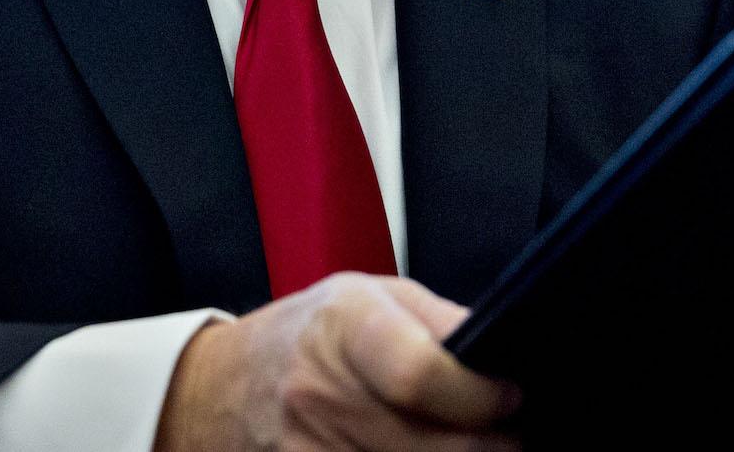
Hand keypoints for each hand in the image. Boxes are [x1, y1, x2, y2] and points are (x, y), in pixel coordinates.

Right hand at [154, 274, 521, 451]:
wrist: (225, 389)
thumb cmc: (310, 335)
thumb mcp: (370, 297)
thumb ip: (438, 322)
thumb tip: (501, 356)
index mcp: (344, 327)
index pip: (421, 374)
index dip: (480, 395)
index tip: (508, 398)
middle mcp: (320, 394)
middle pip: (435, 446)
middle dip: (491, 446)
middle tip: (506, 435)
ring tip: (465, 444)